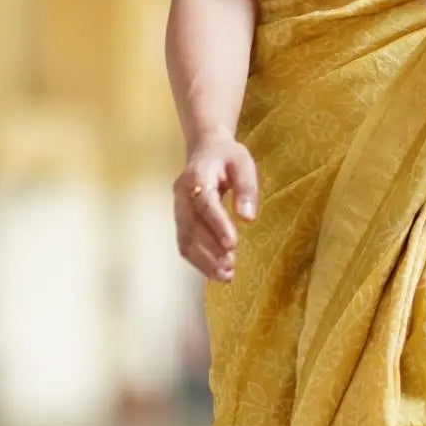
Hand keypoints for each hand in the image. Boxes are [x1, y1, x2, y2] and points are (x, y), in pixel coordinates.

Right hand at [174, 136, 259, 281]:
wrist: (205, 149)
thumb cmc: (227, 156)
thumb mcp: (243, 162)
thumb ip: (246, 188)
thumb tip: (247, 218)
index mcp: (196, 175)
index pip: (204, 203)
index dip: (217, 225)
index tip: (232, 244)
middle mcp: (182, 194)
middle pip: (191, 226)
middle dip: (209, 250)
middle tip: (230, 267)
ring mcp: (178, 208)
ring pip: (185, 238)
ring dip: (203, 260)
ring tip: (225, 275)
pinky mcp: (180, 219)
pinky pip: (184, 243)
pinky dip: (197, 261)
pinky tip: (215, 272)